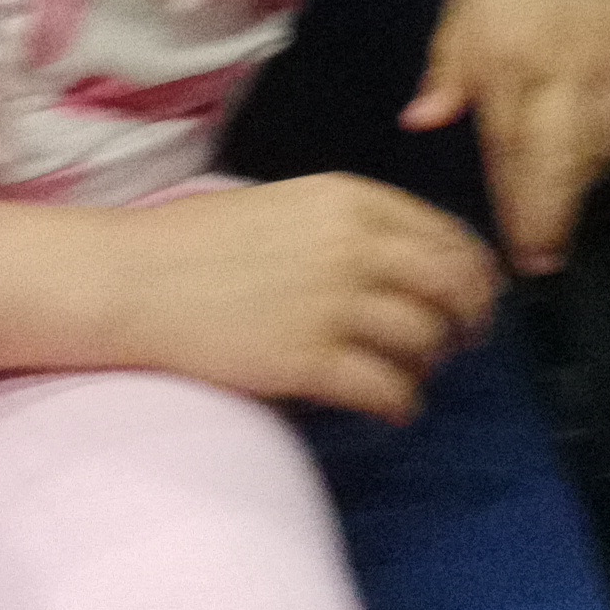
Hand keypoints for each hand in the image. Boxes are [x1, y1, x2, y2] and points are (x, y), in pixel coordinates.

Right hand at [96, 175, 501, 421]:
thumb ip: (346, 224)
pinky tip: (395, 409)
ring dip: (431, 364)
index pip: (446, 235)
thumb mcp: (284, 204)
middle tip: (464, 341)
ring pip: (425, 342)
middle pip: (451, 287)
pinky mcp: (311, 361)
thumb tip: (403, 261)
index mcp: (348, 200)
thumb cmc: (194, 242)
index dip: (473, 272)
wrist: (132, 281)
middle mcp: (353, 247)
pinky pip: (387, 389)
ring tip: (417, 376)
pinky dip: (402, 404)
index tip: (477, 294)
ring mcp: (333, 305)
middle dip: (470, 319)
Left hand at [404, 0, 609, 273]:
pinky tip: (601, 139)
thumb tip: (424, 122)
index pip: (513, 160)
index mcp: (507, 60)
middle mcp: (566, 77)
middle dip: (552, 220)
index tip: (518, 256)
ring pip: (605, 154)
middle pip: (564, 174)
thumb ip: (449, 63)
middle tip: (544, 255)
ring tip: (564, 188)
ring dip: (583, 178)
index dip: (518, 215)